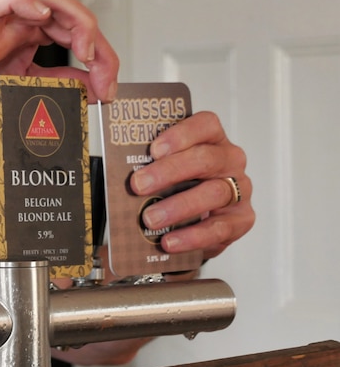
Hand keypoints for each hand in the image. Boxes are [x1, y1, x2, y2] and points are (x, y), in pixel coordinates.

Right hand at [0, 0, 118, 116]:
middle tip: (104, 74)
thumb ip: (60, 82)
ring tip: (84, 50)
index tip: (108, 85)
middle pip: (72, 14)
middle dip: (98, 44)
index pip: (79, 33)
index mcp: (33, 35)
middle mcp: (22, 23)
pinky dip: (25, 0)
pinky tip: (43, 15)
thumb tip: (94, 86)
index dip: (101, 58)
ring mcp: (5, 21)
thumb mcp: (29, 89)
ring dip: (77, 21)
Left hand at [131, 111, 253, 259]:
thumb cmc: (178, 185)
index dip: (181, 134)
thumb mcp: (166, 170)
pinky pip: (218, 228)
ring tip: (150, 217)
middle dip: (169, 172)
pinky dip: (191, 236)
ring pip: (214, 193)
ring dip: (178, 206)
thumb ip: (153, 166)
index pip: (205, 124)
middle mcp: (229, 160)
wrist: (196, 222)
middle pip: (205, 159)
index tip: (154, 149)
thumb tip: (124, 173)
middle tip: (139, 185)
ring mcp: (239, 189)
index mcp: (211, 139)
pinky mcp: (242, 219)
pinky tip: (170, 241)